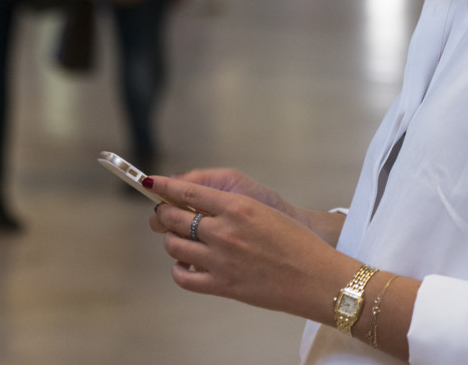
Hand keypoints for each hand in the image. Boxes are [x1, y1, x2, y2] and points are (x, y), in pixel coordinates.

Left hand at [144, 175, 358, 319]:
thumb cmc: (295, 241)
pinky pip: (183, 277)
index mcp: (236, 207)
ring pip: (174, 246)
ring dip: (171, 240)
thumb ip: (228, 205)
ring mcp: (220, 260)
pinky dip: (179, 268)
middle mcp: (224, 231)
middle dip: (164, 214)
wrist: (315, 277)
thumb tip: (196, 202)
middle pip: (174, 218)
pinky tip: (187, 264)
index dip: (164, 186)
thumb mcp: (263, 210)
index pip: (188, 191)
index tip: (151, 182)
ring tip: (180, 239)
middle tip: (165, 213)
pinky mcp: (222, 285)